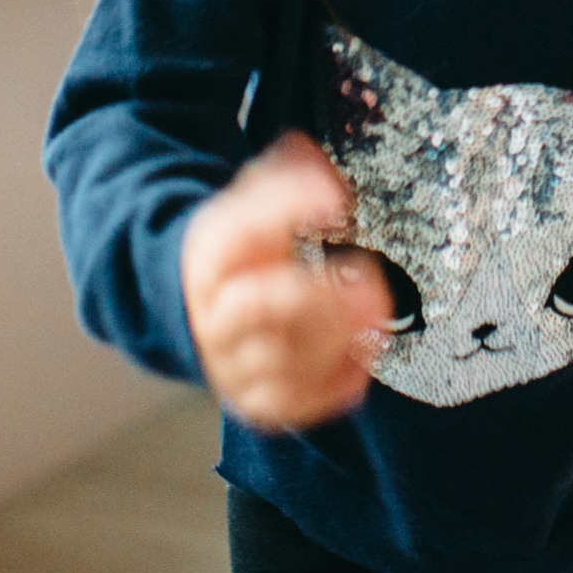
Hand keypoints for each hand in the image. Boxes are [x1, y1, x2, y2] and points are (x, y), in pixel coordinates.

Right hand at [181, 132, 392, 430]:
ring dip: (336, 341)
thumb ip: (289, 178)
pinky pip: (291, 404)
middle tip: (371, 280)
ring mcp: (230, 362)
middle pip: (258, 308)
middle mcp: (212, 315)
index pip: (236, 234)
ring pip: (279, 361)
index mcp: (209, 257)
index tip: (336, 198)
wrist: (194, 307)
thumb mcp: (253, 200)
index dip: (284, 211)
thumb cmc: (242, 249)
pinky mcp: (254, 400)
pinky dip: (334, 384)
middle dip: (320, 295)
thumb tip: (322, 169)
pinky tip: (367, 355)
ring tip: (378, 317)